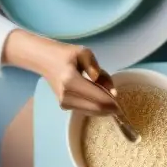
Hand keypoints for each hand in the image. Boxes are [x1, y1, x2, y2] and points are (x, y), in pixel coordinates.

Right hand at [3, 31, 117, 114]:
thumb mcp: (85, 54)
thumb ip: (100, 71)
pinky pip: (87, 111)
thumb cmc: (66, 55)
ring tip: (103, 93)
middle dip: (110, 107)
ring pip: (93, 112)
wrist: (44, 60)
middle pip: (97, 109)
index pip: (99, 99)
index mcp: (71, 80)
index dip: (113, 104)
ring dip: (103, 107)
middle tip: (117, 101)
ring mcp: (64, 103)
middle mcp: (67, 95)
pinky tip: (95, 97)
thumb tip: (112, 92)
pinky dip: (95, 107)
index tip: (122, 102)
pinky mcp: (64, 107)